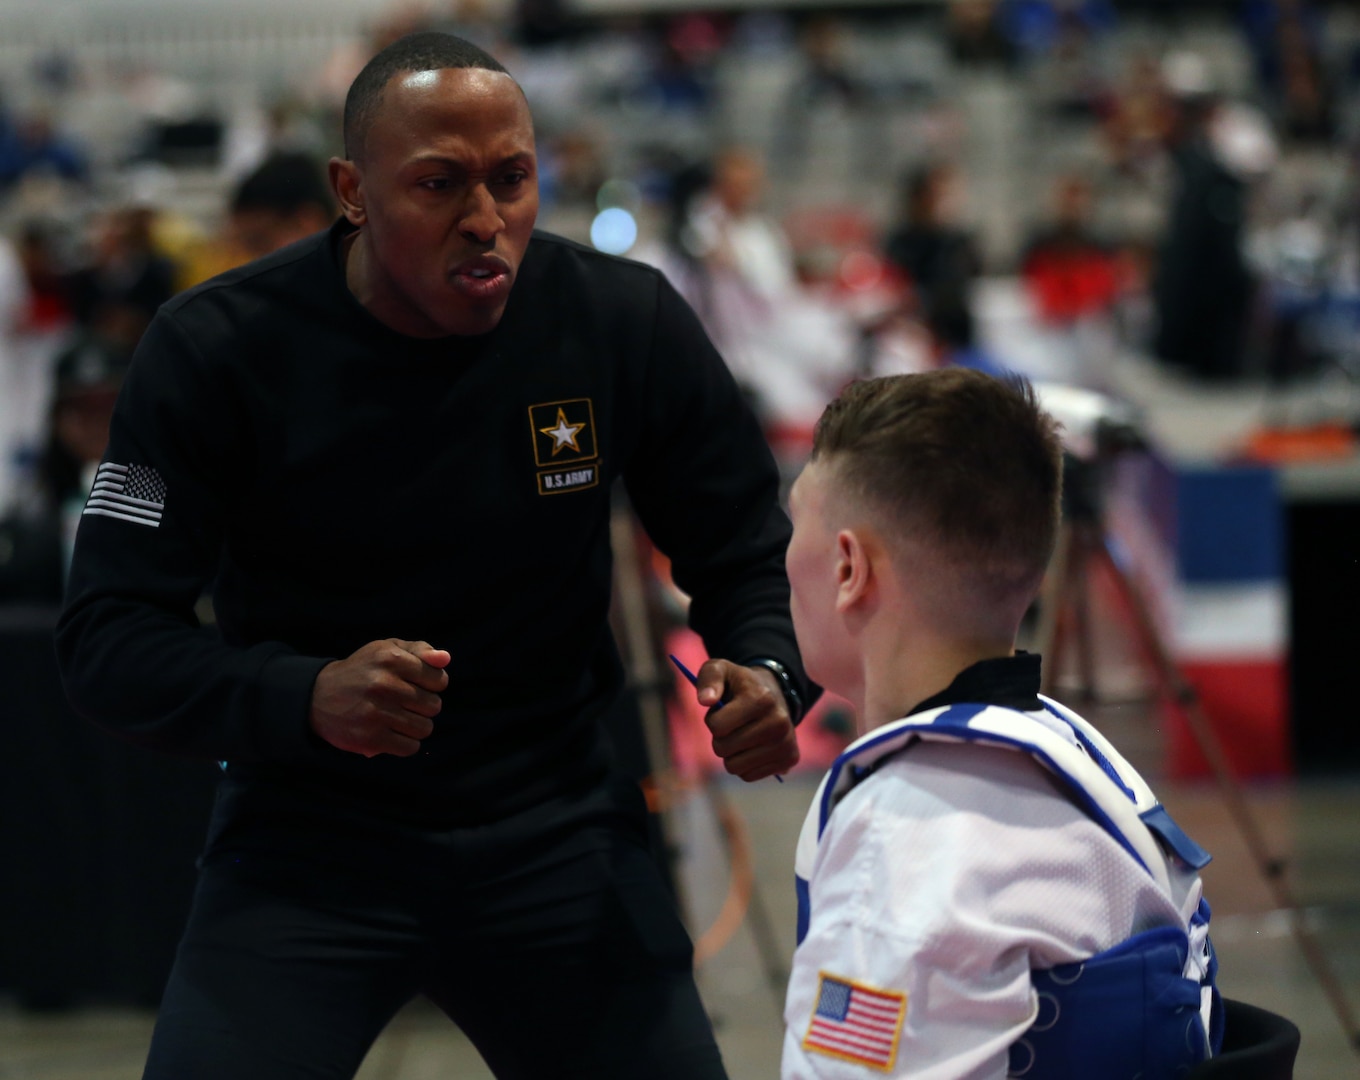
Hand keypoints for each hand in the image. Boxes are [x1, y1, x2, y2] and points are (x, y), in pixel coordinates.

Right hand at [309, 639, 449, 757]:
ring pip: (424, 728)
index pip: (439, 680)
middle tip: (405, 703)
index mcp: (391, 659)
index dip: (433, 685)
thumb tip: (445, 658)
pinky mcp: (369, 738)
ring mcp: (376, 713)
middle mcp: (383, 684)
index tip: (418, 685)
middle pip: (434, 706)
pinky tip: (393, 733)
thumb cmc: (363, 670)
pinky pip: (410, 747)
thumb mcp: (387, 650)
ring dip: (416, 726)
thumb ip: (420, 650)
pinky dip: (406, 743)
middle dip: (424, 706)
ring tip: (400, 718)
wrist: (317, 696)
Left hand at [696, 659, 799, 781]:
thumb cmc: (740, 685)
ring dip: (731, 754)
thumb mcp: (721, 671)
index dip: (712, 720)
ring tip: (742, 735)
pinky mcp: (790, 758)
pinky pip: (748, 776)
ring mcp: (786, 742)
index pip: (717, 726)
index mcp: (761, 698)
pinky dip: (744, 765)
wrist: (774, 694)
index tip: (722, 711)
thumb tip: (705, 700)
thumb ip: (708, 679)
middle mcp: (778, 721)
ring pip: (734, 767)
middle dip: (720, 738)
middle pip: (723, 749)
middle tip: (732, 725)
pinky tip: (753, 747)